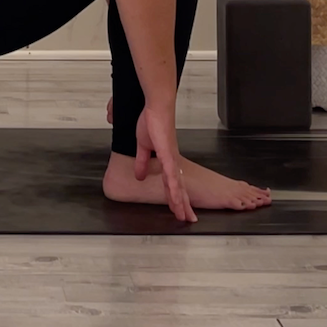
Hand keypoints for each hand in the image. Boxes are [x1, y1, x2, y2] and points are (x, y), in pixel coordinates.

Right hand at [133, 105, 195, 223]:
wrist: (156, 107)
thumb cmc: (151, 121)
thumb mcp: (142, 147)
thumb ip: (141, 162)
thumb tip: (138, 175)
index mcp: (167, 161)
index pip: (172, 183)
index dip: (176, 197)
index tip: (179, 210)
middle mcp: (172, 162)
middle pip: (179, 188)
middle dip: (184, 205)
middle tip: (188, 219)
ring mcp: (171, 159)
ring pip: (177, 185)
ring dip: (180, 201)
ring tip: (183, 215)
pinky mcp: (168, 154)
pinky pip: (171, 174)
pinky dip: (173, 187)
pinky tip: (175, 196)